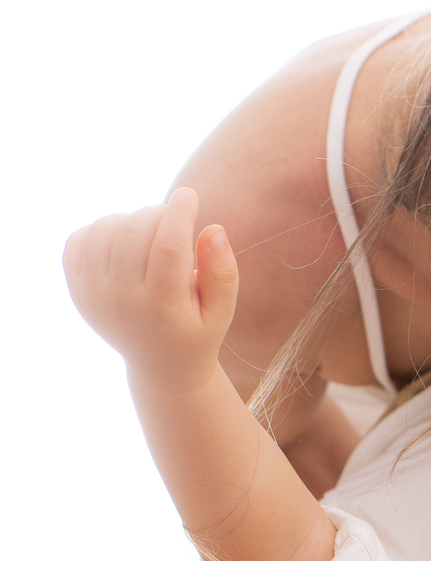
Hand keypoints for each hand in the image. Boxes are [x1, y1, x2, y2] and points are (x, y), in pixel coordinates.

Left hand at [63, 187, 238, 393]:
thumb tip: (214, 228)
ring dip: (131, 219)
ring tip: (151, 233)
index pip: (168, 248)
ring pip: (106, 230)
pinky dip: (103, 228)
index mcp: (162, 309)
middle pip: (134, 233)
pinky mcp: (77, 288)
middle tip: (173, 219)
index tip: (188, 195)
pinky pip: (80, 238)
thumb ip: (222, 272)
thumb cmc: (197, 330)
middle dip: (158, 213)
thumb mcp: (222, 311)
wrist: (159, 365)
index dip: (179, 214)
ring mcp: (93, 295)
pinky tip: (124, 242)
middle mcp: (121, 303)